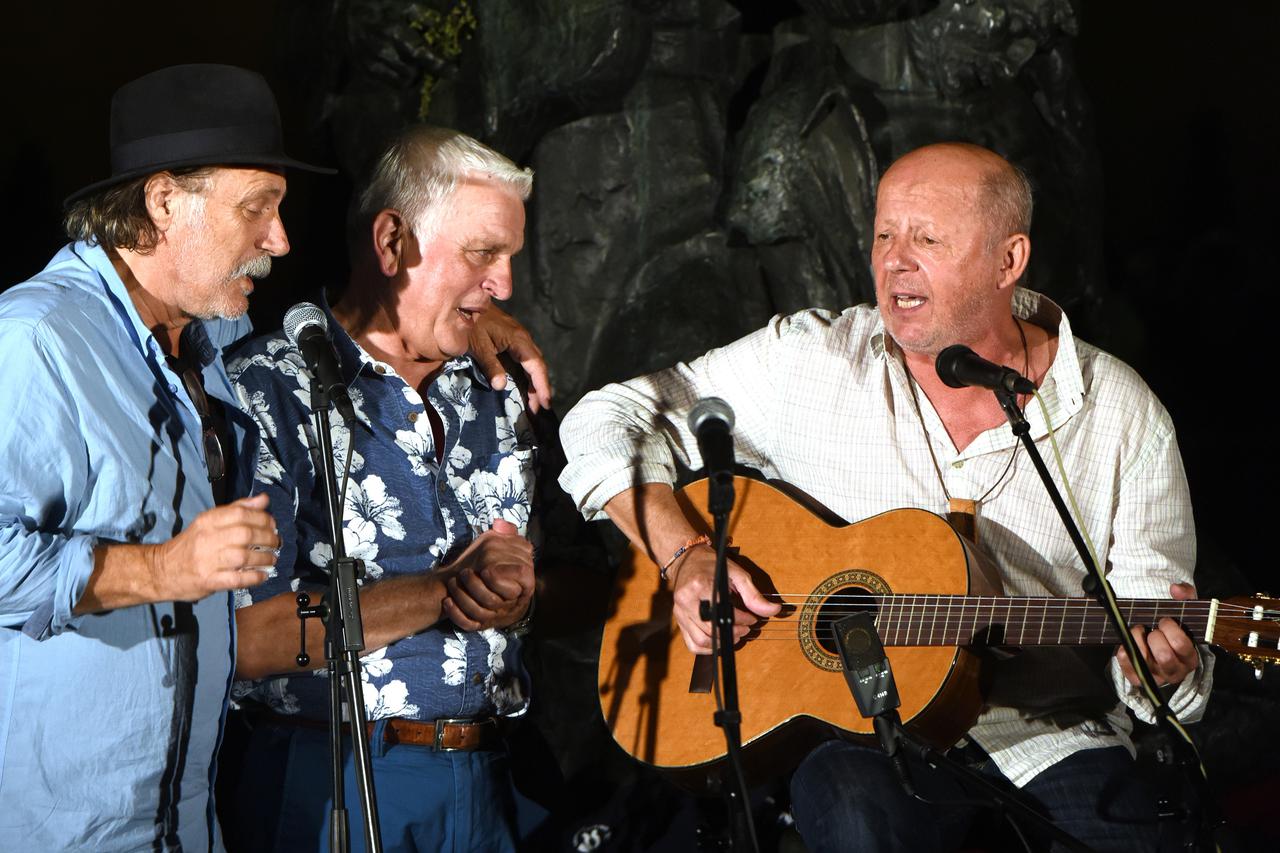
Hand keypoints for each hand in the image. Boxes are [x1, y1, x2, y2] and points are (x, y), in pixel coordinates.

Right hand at [148, 493, 278, 600]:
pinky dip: (254, 577)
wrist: (160, 571)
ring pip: (243, 556)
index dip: (263, 518)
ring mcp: (207, 561)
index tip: (272, 525)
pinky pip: (237, 579)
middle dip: (268, 538)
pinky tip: (262, 576)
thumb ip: (238, 510)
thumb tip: (264, 499)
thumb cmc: (191, 545)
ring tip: (272, 559)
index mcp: (208, 520)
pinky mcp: (208, 581)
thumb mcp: (209, 522)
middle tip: (276, 543)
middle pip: (245, 534)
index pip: (241, 513)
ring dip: (264, 558)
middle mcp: (207, 538)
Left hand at [442, 519, 534, 629]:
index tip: (485, 570)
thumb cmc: (501, 563)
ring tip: (452, 583)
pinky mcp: (481, 625)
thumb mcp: (506, 545)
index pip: (513, 587)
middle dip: (475, 586)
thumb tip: (498, 524)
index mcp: (521, 585)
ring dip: (462, 598)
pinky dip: (456, 615)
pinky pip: (469, 625)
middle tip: (463, 573)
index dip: (499, 579)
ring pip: (478, 613)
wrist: (493, 586)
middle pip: (492, 601)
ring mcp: (496, 616)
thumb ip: (507, 533)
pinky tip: (447, 601)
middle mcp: (511, 603)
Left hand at [469, 304, 552, 412]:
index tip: (545, 404)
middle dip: (540, 388)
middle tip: (538, 410)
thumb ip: (490, 365)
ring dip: (534, 382)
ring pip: (532, 362)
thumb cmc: (471, 322)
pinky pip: (524, 358)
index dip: (542, 386)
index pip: (537, 366)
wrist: (463, 301)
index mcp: (519, 340)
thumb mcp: (478, 345)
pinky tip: (522, 383)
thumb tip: (501, 385)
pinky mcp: (510, 338)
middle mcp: (523, 338)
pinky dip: (526, 373)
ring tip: (532, 402)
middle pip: (538, 366)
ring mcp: (518, 337)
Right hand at [668, 545, 780, 653]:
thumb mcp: (736, 574)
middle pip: (711, 629)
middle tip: (745, 629)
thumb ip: (754, 595)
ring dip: (721, 643)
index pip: (722, 612)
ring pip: (701, 640)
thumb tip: (773, 610)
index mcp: (699, 586)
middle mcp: (686, 600)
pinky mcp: (679, 620)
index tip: (752, 619)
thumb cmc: (711, 565)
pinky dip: (707, 648)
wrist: (687, 560)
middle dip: (733, 633)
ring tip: (735, 635)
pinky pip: (692, 644)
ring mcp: (680, 612)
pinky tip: (719, 641)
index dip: (741, 620)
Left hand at [1115, 582, 1200, 687]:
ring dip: (1136, 640)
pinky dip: (1124, 651)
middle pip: (1164, 655)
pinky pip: (1127, 666)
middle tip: (1152, 629)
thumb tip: (1176, 589)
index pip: (1181, 644)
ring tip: (1138, 631)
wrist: (1159, 648)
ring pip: (1144, 660)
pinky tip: (1126, 643)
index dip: (1170, 629)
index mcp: (1189, 657)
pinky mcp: (1139, 678)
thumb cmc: (1173, 630)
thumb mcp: (1185, 612)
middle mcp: (1175, 670)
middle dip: (1154, 636)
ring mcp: (1156, 676)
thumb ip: (1186, 597)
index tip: (1164, 621)